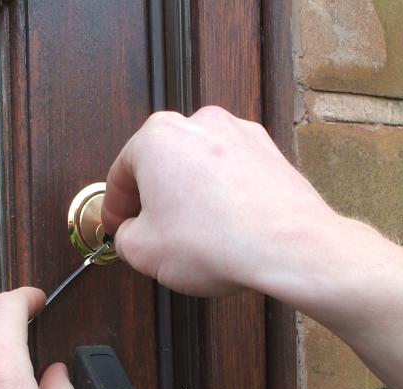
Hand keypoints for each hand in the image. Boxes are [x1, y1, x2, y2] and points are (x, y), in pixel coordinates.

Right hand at [101, 106, 338, 296]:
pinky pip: (232, 173)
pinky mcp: (268, 151)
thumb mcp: (143, 251)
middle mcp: (199, 123)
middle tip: (152, 231)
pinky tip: (225, 226)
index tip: (118, 225)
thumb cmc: (217, 242)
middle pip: (162, 163)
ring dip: (191, 195)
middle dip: (154, 198)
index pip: (121, 172)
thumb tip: (131, 234)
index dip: (115, 206)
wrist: (287, 246)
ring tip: (194, 234)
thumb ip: (124, 237)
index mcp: (157, 136)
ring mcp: (238, 133)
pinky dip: (223, 195)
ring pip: (199, 166)